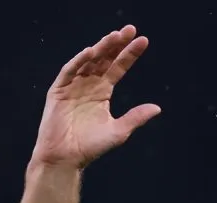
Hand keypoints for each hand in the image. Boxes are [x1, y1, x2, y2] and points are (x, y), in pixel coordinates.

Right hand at [31, 25, 160, 168]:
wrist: (66, 158)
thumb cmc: (91, 147)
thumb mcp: (119, 131)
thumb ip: (136, 117)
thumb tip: (158, 108)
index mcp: (103, 92)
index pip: (118, 67)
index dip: (130, 55)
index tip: (144, 41)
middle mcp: (89, 85)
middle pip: (104, 59)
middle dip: (116, 44)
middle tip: (130, 29)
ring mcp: (73, 86)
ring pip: (88, 61)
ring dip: (101, 48)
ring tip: (114, 36)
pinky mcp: (58, 91)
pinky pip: (69, 72)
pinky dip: (78, 61)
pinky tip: (91, 52)